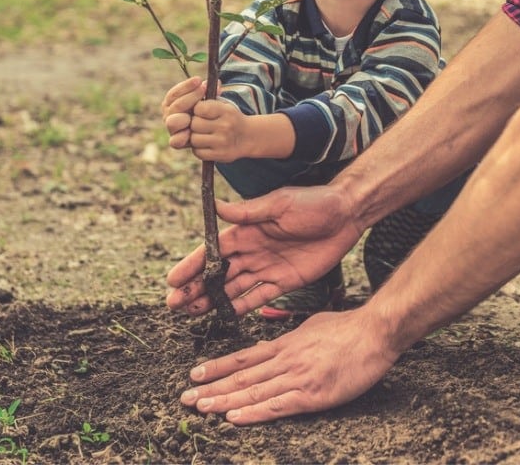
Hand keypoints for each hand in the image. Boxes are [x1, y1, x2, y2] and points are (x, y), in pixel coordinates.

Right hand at [161, 77, 205, 149]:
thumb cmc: (206, 111)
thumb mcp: (207, 100)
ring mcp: (172, 129)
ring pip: (172, 122)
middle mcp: (169, 115)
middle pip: (175, 106)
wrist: (209, 131)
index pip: (174, 93)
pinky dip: (181, 137)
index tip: (198, 80)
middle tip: (203, 90)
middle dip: (190, 97)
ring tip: (194, 115)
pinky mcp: (177, 142)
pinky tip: (189, 133)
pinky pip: (174, 141)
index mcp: (172, 103)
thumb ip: (210, 92)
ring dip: (183, 118)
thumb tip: (218, 84)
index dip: (186, 86)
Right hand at [166, 185, 361, 315]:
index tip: (172, 280)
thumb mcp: (280, 203)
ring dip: (211, 299)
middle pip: (218, 273)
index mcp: (247, 230)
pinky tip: (223, 315)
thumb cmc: (314, 203)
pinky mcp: (285, 281)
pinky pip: (258, 297)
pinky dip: (240, 307)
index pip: (213, 250)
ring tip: (190, 313)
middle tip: (174, 304)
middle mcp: (253, 250)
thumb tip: (215, 206)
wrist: (346, 215)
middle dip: (195, 288)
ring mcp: (267, 267)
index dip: (192, 265)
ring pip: (233, 287)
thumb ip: (248, 212)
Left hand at [180, 308, 398, 423]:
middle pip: (241, 377)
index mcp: (285, 344)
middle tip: (185, 398)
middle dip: (211, 388)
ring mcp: (297, 377)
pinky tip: (234, 418)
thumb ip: (289, 340)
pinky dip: (253, 413)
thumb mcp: (311, 327)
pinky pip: (277, 406)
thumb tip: (268, 347)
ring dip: (224, 401)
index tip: (195, 374)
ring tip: (200, 408)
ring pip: (253, 392)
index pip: (243, 358)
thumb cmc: (348, 329)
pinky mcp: (312, 394)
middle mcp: (285, 360)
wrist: (374, 333)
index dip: (217, 367)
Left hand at [188, 98, 250, 161]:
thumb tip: (195, 89)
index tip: (201, 112)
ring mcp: (223, 142)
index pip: (199, 108)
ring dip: (195, 137)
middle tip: (201, 125)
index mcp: (226, 111)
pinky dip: (198, 149)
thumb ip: (208, 98)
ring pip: (194, 139)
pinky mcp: (220, 155)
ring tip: (203, 135)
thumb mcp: (224, 105)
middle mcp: (225, 126)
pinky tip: (206, 144)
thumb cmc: (230, 118)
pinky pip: (198, 152)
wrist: (248, 137)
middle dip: (194, 124)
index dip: (196, 110)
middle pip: (195, 124)